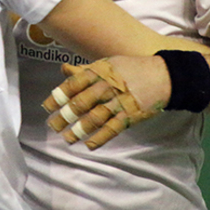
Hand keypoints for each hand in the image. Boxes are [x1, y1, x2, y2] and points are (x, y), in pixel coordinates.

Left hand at [42, 56, 169, 149]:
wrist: (163, 76)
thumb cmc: (130, 68)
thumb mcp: (107, 64)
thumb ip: (84, 70)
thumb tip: (63, 69)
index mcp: (99, 72)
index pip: (74, 85)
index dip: (58, 96)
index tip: (47, 106)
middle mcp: (107, 87)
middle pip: (81, 103)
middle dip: (64, 116)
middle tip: (53, 126)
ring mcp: (119, 102)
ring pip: (94, 118)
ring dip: (79, 130)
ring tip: (67, 139)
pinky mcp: (130, 116)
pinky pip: (112, 129)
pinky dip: (100, 138)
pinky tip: (89, 145)